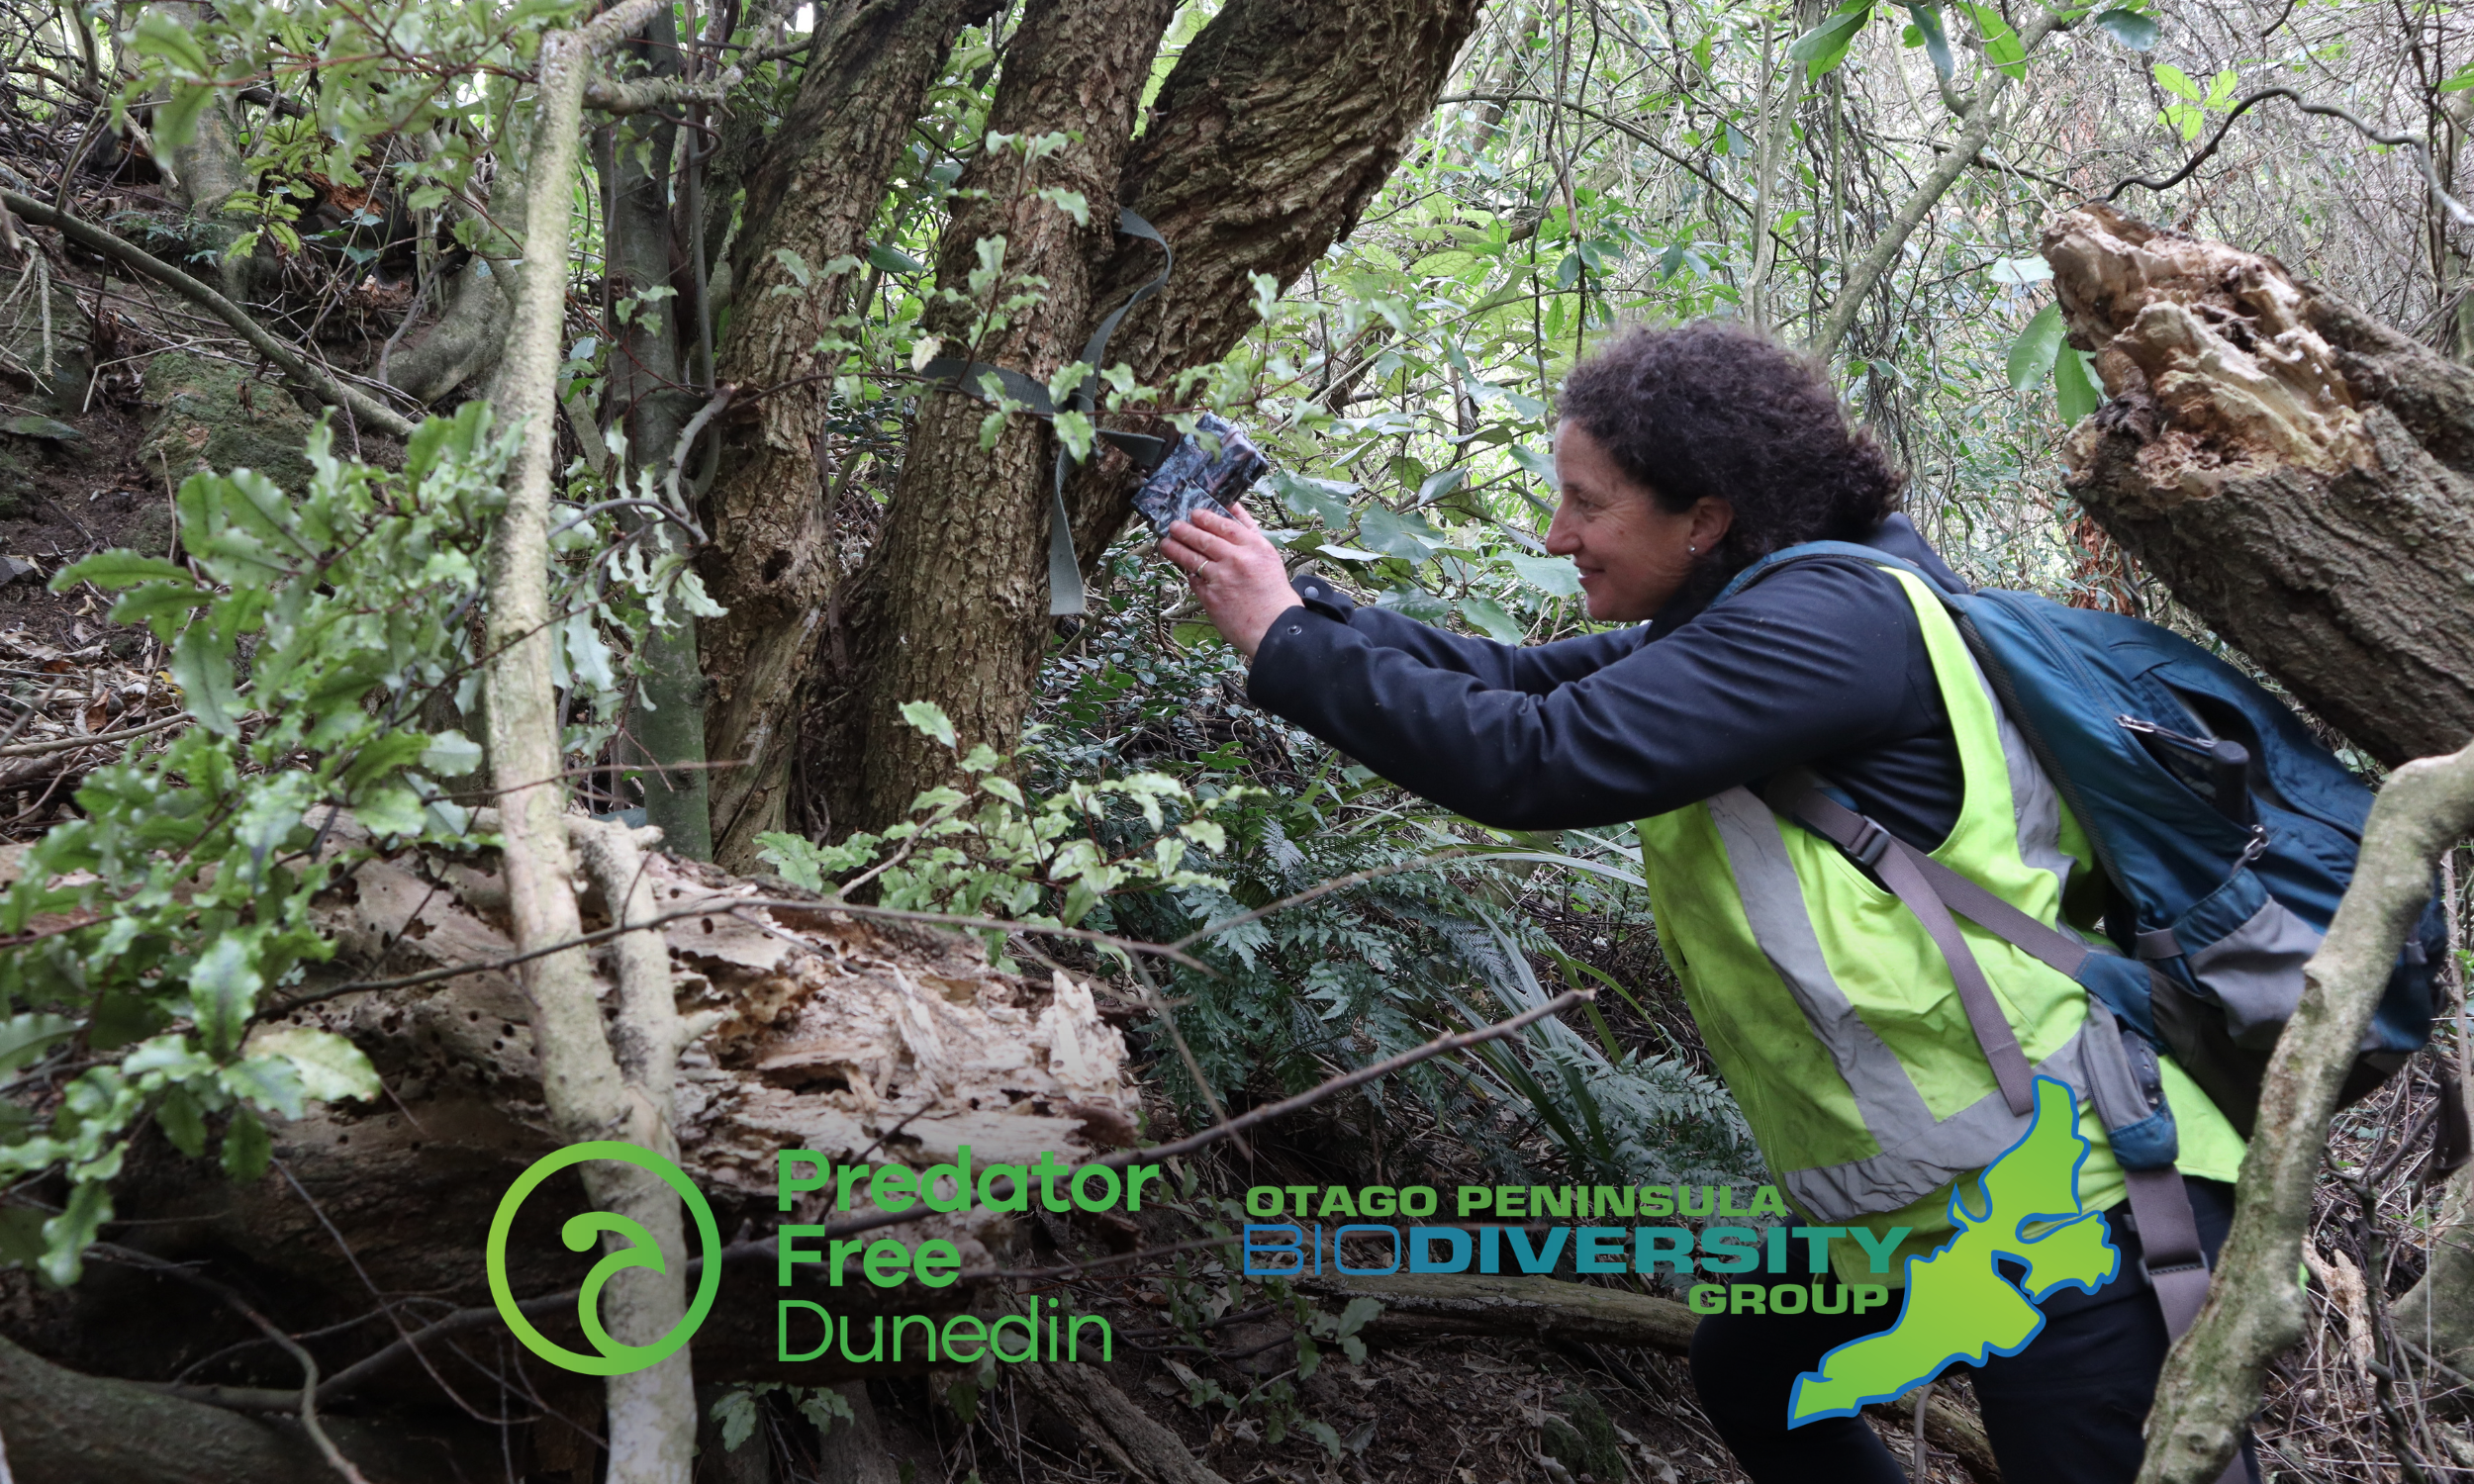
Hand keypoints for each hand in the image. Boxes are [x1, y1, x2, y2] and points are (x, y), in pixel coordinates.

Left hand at [1158, 504, 1298, 659]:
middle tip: (1174, 526)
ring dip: (1175, 548)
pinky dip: (1189, 573)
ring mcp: (1221, 578)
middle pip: (1203, 538)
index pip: (1223, 524)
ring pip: (1191, 558)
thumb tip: (1231, 506)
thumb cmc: (1273, 591)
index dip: (1204, 517)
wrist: (1275, 627)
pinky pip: (1194, 580)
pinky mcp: (1211, 597)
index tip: (1194, 514)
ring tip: (1167, 543)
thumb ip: (1248, 530)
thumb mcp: (1267, 554)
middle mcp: (1237, 560)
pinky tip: (1184, 568)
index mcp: (1254, 547)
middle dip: (1184, 530)